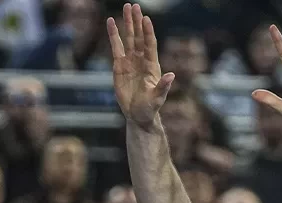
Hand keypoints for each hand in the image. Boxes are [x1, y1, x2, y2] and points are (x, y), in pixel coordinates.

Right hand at [107, 4, 175, 128]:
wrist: (138, 114)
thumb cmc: (150, 107)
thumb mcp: (158, 98)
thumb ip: (163, 86)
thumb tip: (171, 75)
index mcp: (152, 65)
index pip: (149, 44)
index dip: (148, 32)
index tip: (146, 18)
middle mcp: (141, 59)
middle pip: (138, 36)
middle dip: (136, 21)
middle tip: (134, 6)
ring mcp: (130, 61)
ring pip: (128, 38)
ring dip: (127, 23)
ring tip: (126, 8)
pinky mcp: (119, 65)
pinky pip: (116, 47)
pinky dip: (113, 35)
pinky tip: (110, 23)